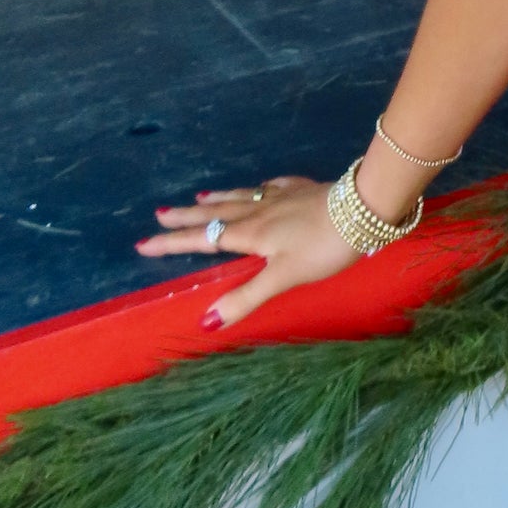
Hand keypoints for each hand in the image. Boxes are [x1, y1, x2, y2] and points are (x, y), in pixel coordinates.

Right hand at [136, 176, 358, 331]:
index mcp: (251, 234)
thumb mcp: (283, 277)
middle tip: (159, 214)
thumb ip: (246, 297)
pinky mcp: (304, 189)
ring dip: (217, 199)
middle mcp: (260, 212)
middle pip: (216, 213)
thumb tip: (204, 321)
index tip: (143, 243)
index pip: (204, 240)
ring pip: (241, 196)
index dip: (173, 243)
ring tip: (199, 197)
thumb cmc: (323, 247)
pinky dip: (258, 189)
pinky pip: (272, 187)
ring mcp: (282, 196)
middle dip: (186, 217)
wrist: (364, 207)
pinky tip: (262, 187)